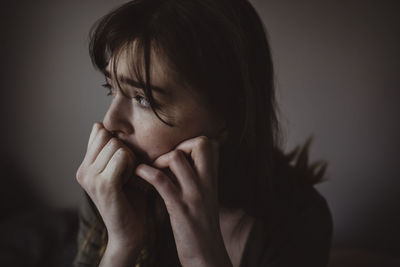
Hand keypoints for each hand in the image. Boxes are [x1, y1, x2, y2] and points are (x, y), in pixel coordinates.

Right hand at [76, 122, 147, 250]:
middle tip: (127, 172)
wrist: (131, 231)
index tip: (123, 162)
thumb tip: (99, 124)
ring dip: (130, 159)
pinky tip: (130, 181)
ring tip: (128, 178)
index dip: (117, 142)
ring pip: (116, 145)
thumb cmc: (131, 199)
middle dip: (124, 149)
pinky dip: (131, 166)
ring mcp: (90, 178)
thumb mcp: (118, 169)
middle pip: (108, 136)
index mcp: (84, 166)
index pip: (99, 132)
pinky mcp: (103, 185)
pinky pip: (121, 157)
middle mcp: (83, 171)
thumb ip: (110, 150)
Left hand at [135, 136, 232, 266]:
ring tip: (151, 168)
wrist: (207, 254)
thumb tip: (184, 161)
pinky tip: (139, 173)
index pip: (209, 144)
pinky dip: (146, 173)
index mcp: (212, 180)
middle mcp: (206, 183)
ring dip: (160, 159)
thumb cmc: (202, 225)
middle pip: (200, 143)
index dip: (192, 142)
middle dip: (181, 144)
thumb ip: (199, 178)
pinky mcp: (179, 208)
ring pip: (177, 158)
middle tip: (166, 159)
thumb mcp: (206, 197)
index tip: (179, 153)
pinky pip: (161, 181)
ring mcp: (194, 195)